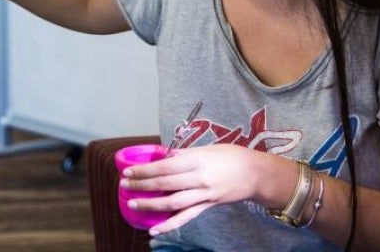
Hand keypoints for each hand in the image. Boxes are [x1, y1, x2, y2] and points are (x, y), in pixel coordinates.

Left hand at [120, 145, 268, 234]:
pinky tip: (154, 229)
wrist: (255, 173)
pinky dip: (169, 225)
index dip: (144, 171)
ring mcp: (204, 195)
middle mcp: (198, 179)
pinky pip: (186, 217)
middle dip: (142, 186)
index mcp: (195, 161)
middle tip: (124, 186)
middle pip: (165, 185)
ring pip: (173, 203)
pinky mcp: (208, 206)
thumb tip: (161, 156)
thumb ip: (182, 153)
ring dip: (151, 205)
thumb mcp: (204, 149)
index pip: (164, 167)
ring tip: (133, 204)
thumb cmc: (230, 156)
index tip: (128, 171)